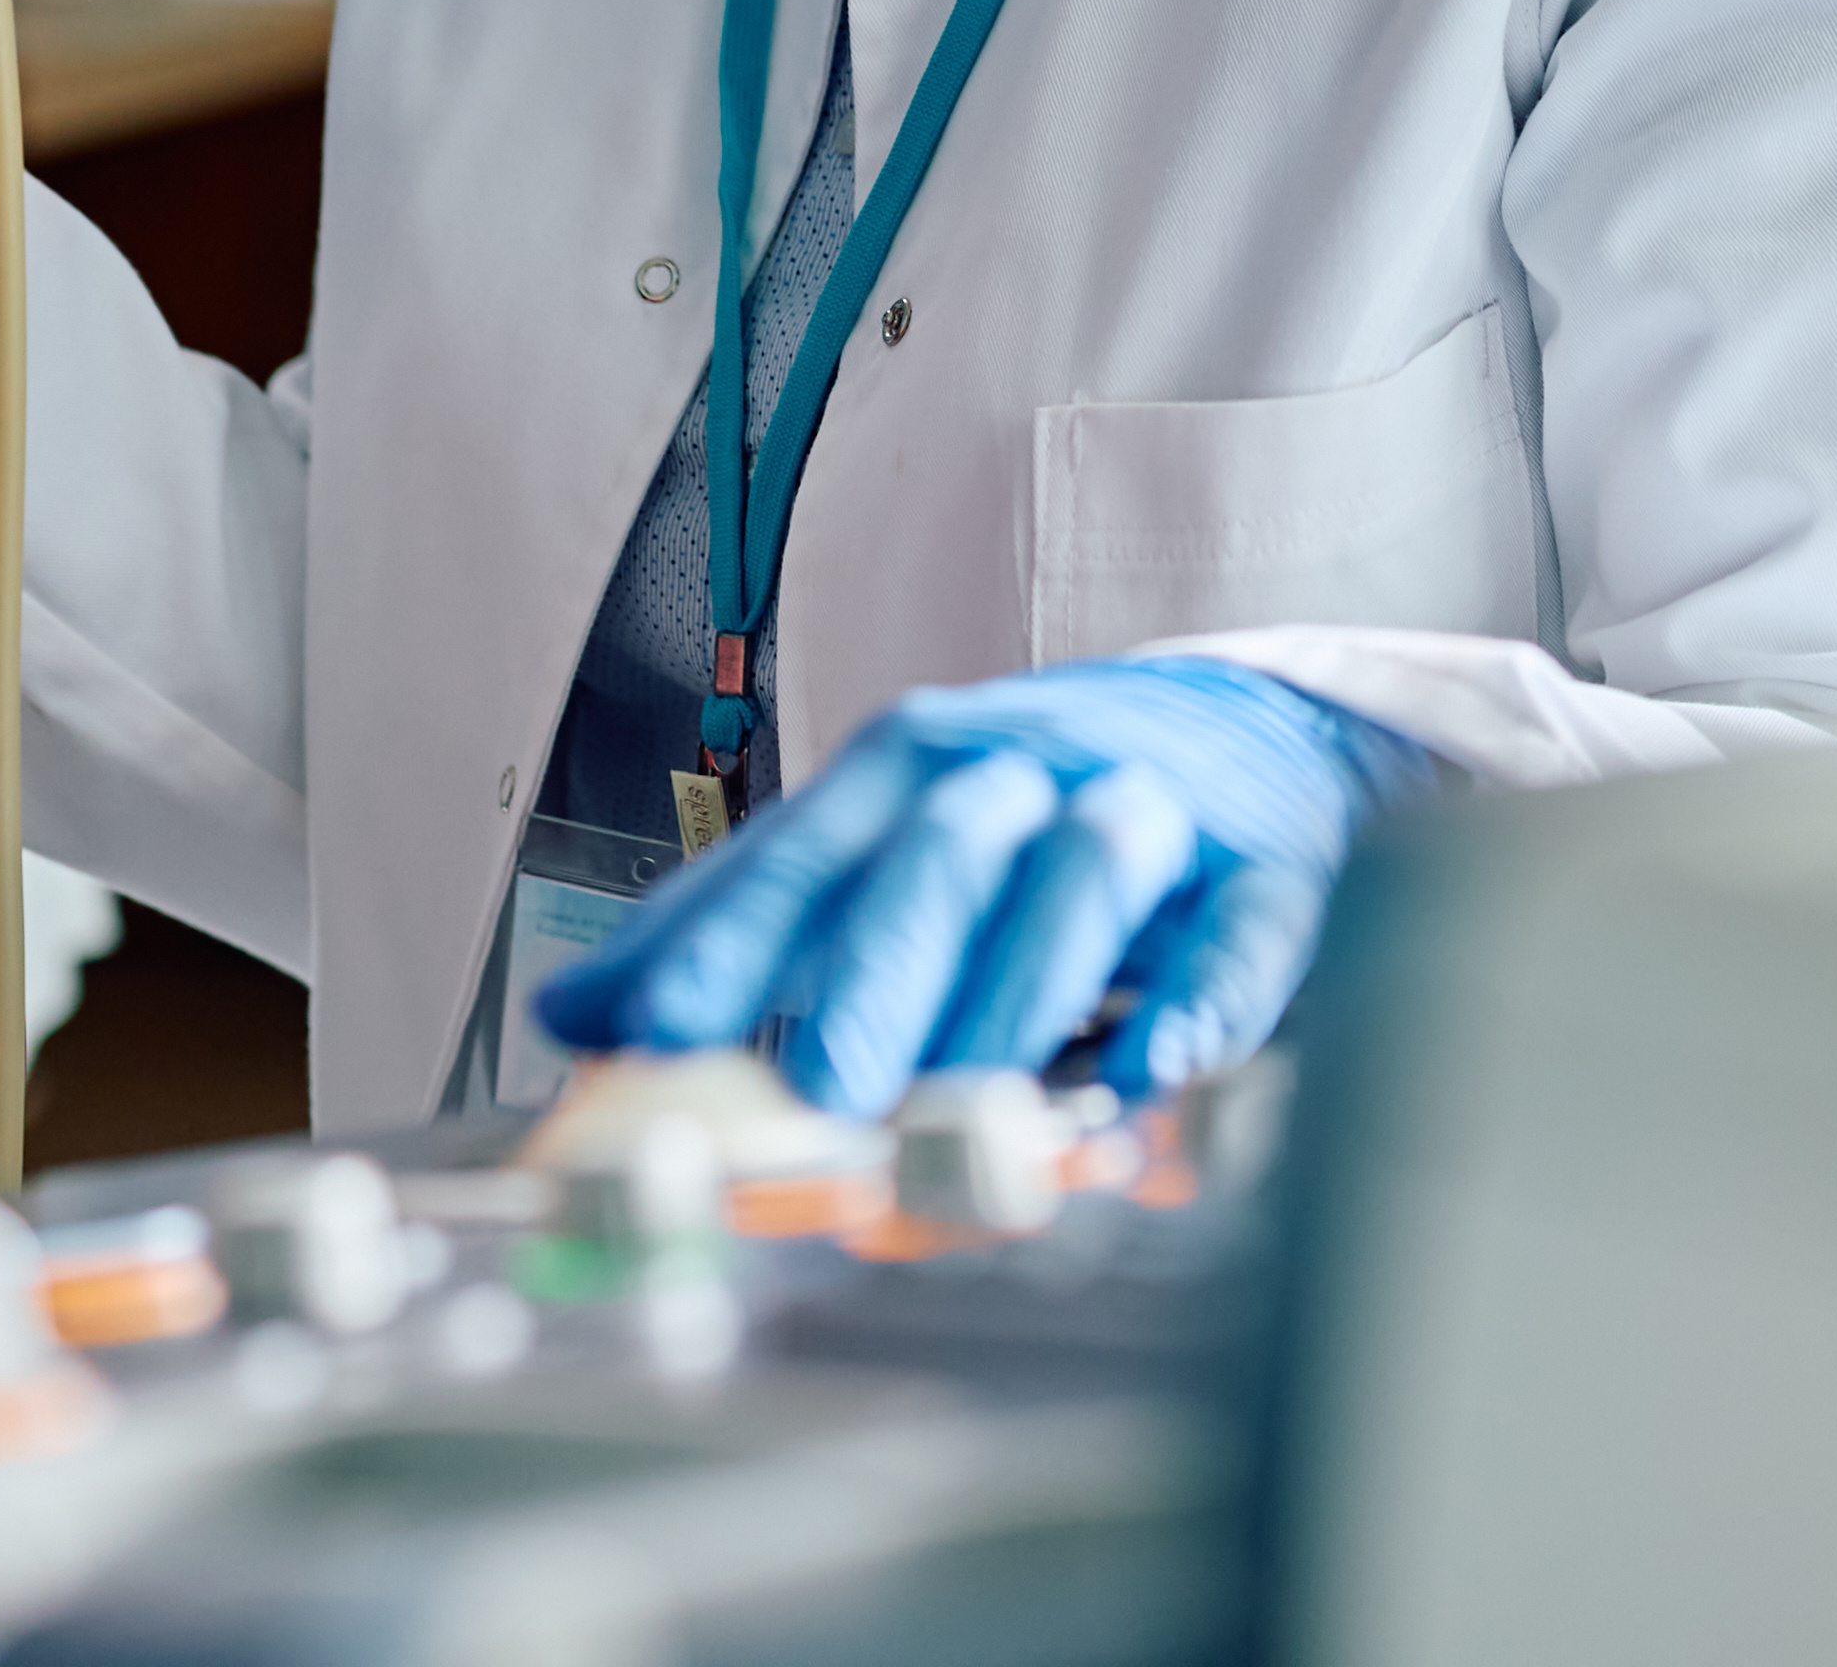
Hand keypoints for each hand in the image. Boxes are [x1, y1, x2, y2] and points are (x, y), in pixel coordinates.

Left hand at [538, 659, 1430, 1116]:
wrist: (1255, 731)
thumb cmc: (1032, 812)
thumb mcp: (882, 843)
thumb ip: (738, 930)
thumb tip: (571, 1021)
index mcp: (914, 769)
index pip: (808, 851)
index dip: (729, 938)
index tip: (656, 1030)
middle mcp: (1025, 771)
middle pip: (943, 850)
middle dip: (881, 968)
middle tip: (825, 1086)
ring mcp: (1151, 811)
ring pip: (1087, 878)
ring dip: (1023, 991)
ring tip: (971, 1106)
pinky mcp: (1265, 870)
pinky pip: (1242, 930)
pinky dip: (1200, 1006)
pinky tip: (1153, 1077)